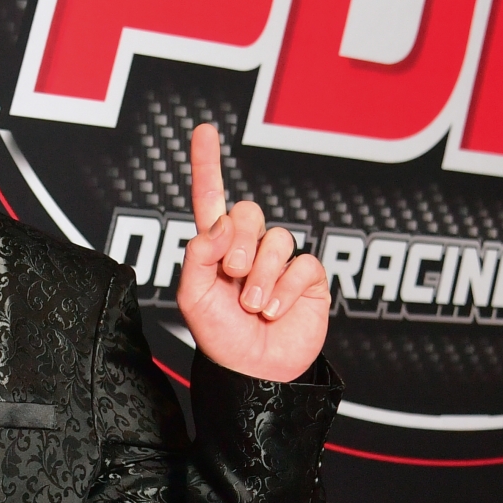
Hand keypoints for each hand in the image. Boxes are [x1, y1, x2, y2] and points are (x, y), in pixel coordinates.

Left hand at [176, 124, 328, 382]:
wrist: (255, 372)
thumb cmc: (221, 338)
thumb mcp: (193, 299)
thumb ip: (197, 256)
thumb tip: (215, 226)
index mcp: (215, 248)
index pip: (211, 200)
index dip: (207, 164)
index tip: (202, 130)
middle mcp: (248, 247)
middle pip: (248, 212)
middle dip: (238, 243)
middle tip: (232, 275)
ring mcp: (280, 261)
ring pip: (277, 239)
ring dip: (261, 276)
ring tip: (252, 305)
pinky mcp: (308, 278)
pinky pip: (302, 265)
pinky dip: (284, 290)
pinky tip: (274, 311)